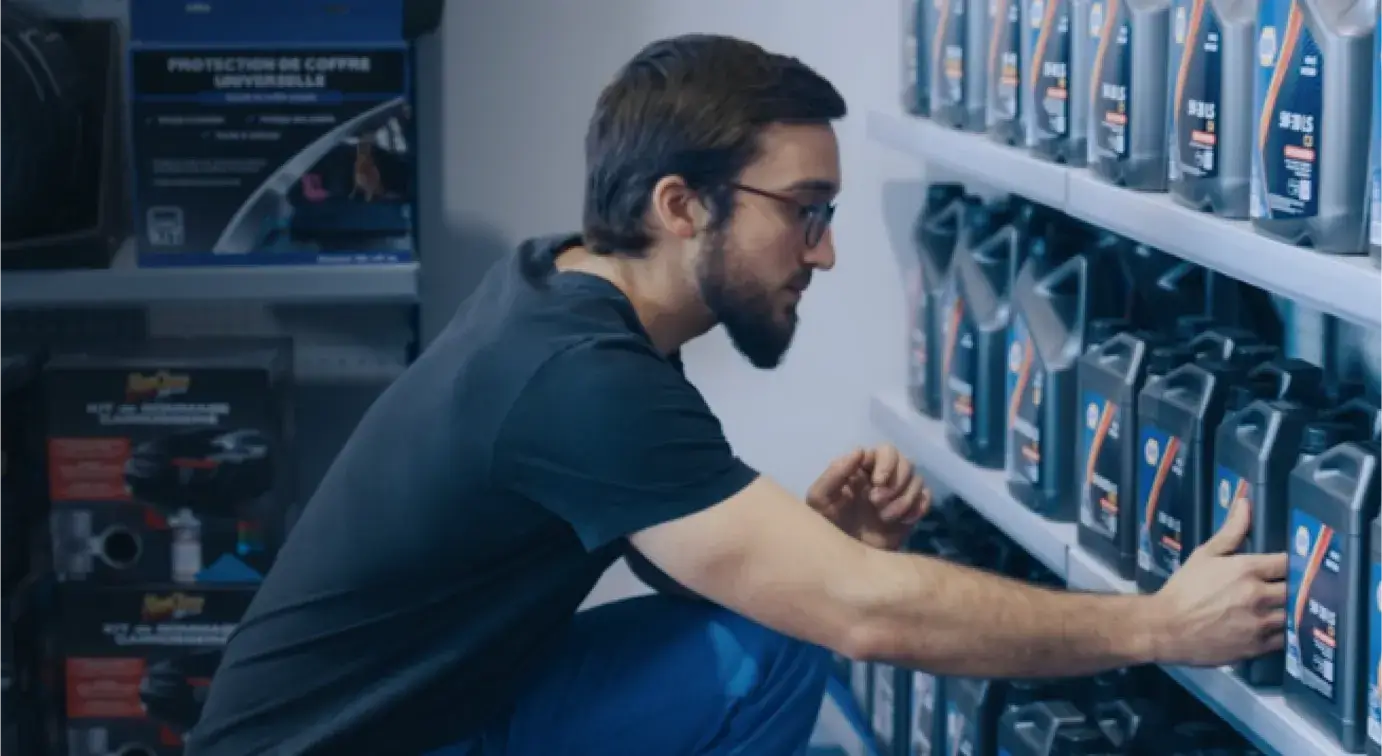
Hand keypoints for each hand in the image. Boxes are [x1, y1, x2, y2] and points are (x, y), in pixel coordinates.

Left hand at [807, 443, 930, 550]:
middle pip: (906, 462)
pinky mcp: (911, 511)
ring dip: (904, 498)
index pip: (885, 450)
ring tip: (885, 518)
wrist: (846, 564)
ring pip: (917, 480)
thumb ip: (834, 474)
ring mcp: (898, 494)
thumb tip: (860, 450)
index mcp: (862, 469)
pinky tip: (905, 521)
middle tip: (877, 503)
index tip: (877, 482)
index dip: (886, 463)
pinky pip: (926, 498)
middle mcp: (882, 478)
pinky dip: (919, 507)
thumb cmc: (828, 528)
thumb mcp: (820, 500)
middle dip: (896, 482)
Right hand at [1145, 497, 1286, 666]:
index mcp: (1247, 569)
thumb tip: (1245, 503)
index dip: (1297, 563)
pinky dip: (1287, 633)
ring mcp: (1260, 623)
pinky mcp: (1258, 647)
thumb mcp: (1204, 555)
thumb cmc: (1184, 589)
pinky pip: (1286, 639)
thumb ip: (1231, 531)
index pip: (1289, 562)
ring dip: (1295, 611)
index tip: (1298, 565)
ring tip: (1293, 608)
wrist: (1166, 628)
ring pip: (1296, 615)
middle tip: (1299, 587)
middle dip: (1299, 587)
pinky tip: (1282, 628)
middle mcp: (1258, 595)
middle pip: (1298, 590)